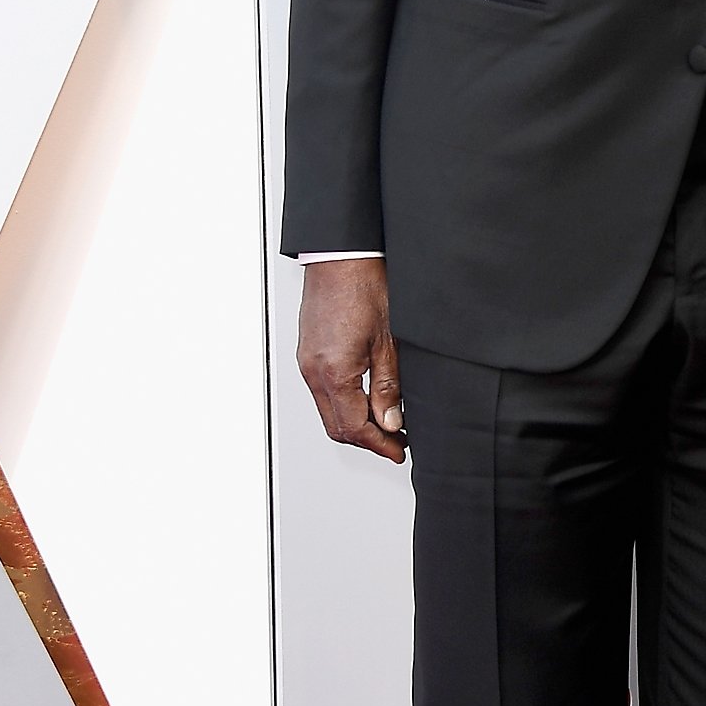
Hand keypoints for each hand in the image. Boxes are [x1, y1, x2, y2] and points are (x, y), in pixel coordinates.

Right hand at [297, 258, 405, 461]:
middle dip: (367, 440)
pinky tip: (366, 398)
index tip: (398, 451)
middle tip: (396, 441)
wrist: (341, 254)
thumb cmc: (365, 285)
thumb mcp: (390, 341)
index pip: (354, 427)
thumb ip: (389, 386)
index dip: (379, 445)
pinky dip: (343, 403)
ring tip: (386, 421)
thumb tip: (390, 421)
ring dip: (355, 422)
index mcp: (334, 371)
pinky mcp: (307, 352)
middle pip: (336, 426)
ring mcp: (306, 361)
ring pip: (328, 410)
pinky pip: (322, 391)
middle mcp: (313, 370)